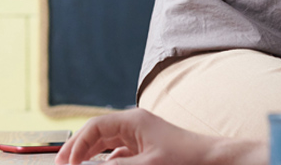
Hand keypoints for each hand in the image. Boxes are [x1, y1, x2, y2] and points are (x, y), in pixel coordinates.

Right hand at [55, 109, 266, 164]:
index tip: (66, 163)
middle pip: (98, 133)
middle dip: (79, 149)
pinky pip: (119, 153)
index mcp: (132, 120)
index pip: (94, 127)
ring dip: (91, 156)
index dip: (76, 145)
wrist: (215, 160)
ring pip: (107, 143)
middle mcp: (134, 124)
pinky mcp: (148, 148)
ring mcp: (141, 136)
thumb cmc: (185, 159)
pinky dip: (107, 161)